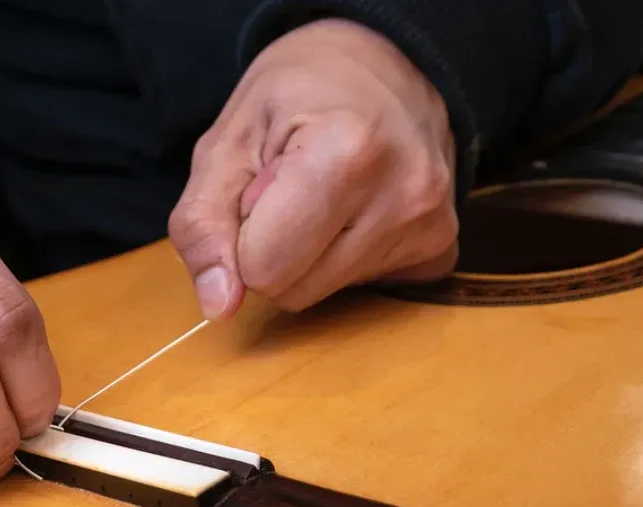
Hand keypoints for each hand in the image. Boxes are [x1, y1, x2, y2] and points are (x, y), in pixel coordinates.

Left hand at [170, 18, 458, 317]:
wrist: (385, 63)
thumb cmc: (296, 96)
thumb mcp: (225, 143)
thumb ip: (202, 225)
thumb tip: (217, 306)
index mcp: (345, 152)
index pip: (261, 268)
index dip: (242, 237)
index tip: (260, 190)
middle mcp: (404, 193)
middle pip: (292, 291)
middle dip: (273, 253)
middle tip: (287, 195)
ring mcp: (431, 226)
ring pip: (324, 295)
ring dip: (307, 256)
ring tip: (322, 197)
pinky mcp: (441, 249)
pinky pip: (364, 290)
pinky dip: (345, 260)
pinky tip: (356, 211)